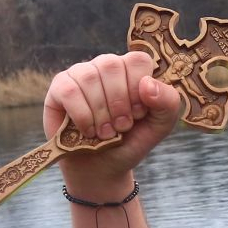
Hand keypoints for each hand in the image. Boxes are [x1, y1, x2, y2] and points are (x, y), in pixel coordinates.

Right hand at [47, 51, 180, 196]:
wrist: (103, 167)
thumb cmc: (131, 141)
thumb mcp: (160, 125)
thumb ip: (168, 102)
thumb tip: (148, 83)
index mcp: (131, 70)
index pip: (138, 60)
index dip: (139, 89)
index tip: (139, 114)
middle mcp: (106, 66)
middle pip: (112, 65)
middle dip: (119, 103)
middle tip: (122, 127)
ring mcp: (81, 74)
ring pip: (89, 77)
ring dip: (100, 112)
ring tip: (106, 133)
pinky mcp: (60, 87)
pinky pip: (69, 90)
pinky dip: (82, 115)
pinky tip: (88, 130)